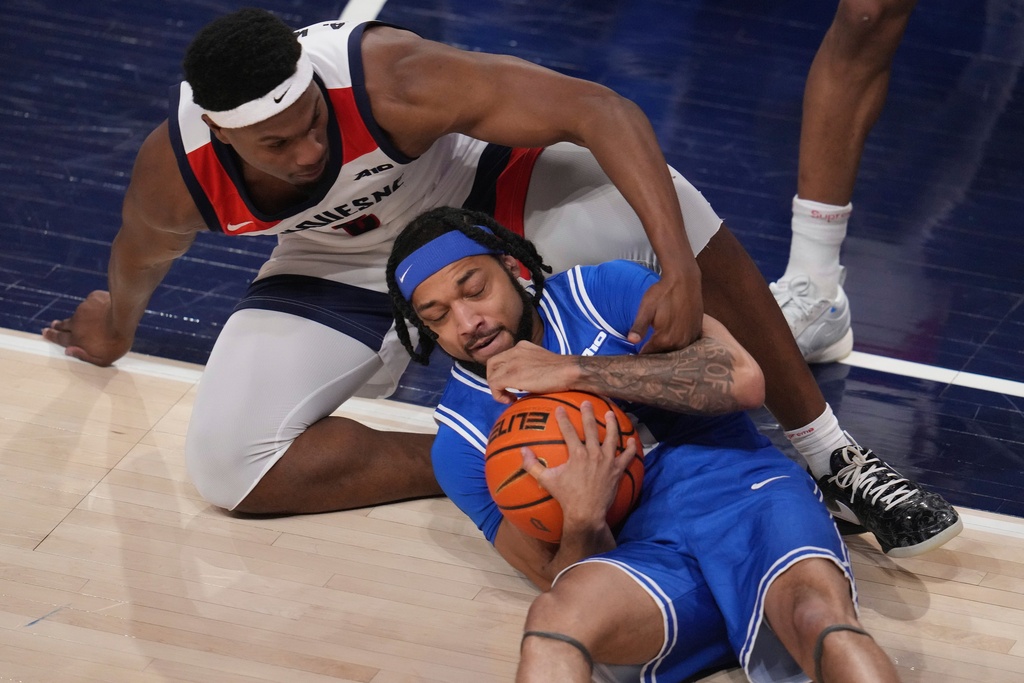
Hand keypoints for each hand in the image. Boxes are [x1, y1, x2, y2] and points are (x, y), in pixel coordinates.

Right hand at [41, 290, 132, 366]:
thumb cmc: (116, 342)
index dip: (52, 336)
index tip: (45, 332)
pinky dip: (95, 304)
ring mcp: (84, 309)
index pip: (61, 338)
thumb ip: (85, 357)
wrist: (123, 318)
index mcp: (76, 339)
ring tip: (83, 318)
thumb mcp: (104, 359)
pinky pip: (93, 301)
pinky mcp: (93, 299)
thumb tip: (68, 351)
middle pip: (64, 325)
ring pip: (79, 313)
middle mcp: (76, 323)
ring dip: (79, 316)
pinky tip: (103, 307)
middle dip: (58, 326)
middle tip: (53, 325)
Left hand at [486, 341, 576, 403]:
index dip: (502, 372)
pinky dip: (498, 395)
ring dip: (497, 389)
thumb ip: (530, 366)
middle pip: (492, 364)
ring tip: (510, 397)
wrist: (570, 371)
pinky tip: (511, 400)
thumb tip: (525, 380)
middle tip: (506, 391)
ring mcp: (512, 362)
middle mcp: (514, 351)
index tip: (512, 384)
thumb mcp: (542, 362)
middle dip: (495, 379)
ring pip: (491, 375)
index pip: (503, 357)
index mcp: (522, 346)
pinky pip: (494, 385)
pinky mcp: (512, 375)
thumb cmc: (563, 371)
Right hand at [521, 402, 636, 527]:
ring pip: (612, 437)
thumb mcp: (546, 481)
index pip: (569, 431)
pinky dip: (630, 448)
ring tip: (611, 413)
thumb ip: (532, 465)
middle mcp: (593, 454)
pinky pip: (626, 456)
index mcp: (577, 454)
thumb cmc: (566, 497)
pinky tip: (632, 440)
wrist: (586, 513)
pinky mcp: (617, 470)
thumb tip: (522, 451)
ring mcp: (607, 461)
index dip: (564, 418)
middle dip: (588, 413)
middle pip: (591, 428)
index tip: (560, 408)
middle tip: (587, 402)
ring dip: (611, 424)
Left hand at [628, 266, 702, 353]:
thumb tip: (631, 341)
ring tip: (657, 341)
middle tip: (645, 346)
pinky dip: (678, 342)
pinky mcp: (697, 331)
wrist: (684, 279)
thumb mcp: (646, 308)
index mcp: (665, 339)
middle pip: (662, 355)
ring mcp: (690, 337)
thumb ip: (639, 327)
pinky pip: (685, 343)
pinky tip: (671, 335)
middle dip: (653, 352)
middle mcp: (679, 342)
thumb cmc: (662, 292)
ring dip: (666, 348)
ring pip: (674, 350)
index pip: (649, 354)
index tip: (634, 353)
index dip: (640, 354)